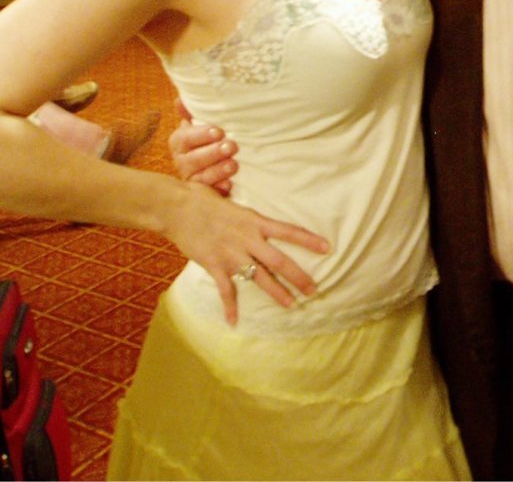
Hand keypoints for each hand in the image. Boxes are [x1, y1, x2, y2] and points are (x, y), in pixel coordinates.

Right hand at [162, 180, 329, 324]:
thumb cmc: (203, 199)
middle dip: (299, 277)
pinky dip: (230, 307)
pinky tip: (234, 322)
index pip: (289, 231)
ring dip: (277, 293)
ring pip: (260, 278)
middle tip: (314, 290)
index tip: (328, 248)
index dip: (309, 240)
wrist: (176, 208)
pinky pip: (225, 290)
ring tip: (293, 305)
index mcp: (255, 221)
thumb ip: (248, 216)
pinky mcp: (214, 265)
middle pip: (280, 262)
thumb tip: (257, 217)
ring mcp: (231, 254)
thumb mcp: (234, 203)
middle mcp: (247, 239)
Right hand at [168, 98, 236, 193]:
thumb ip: (192, 111)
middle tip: (232, 146)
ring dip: (217, 172)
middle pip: (191, 160)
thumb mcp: (203, 122)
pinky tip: (229, 186)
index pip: (183, 138)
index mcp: (180, 143)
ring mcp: (193, 180)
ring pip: (199, 179)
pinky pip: (210, 195)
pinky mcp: (205, 195)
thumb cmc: (210, 138)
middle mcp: (183, 163)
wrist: (221, 160)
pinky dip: (219, 191)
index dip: (200, 135)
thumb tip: (181, 100)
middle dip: (212, 153)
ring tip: (234, 164)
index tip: (219, 131)